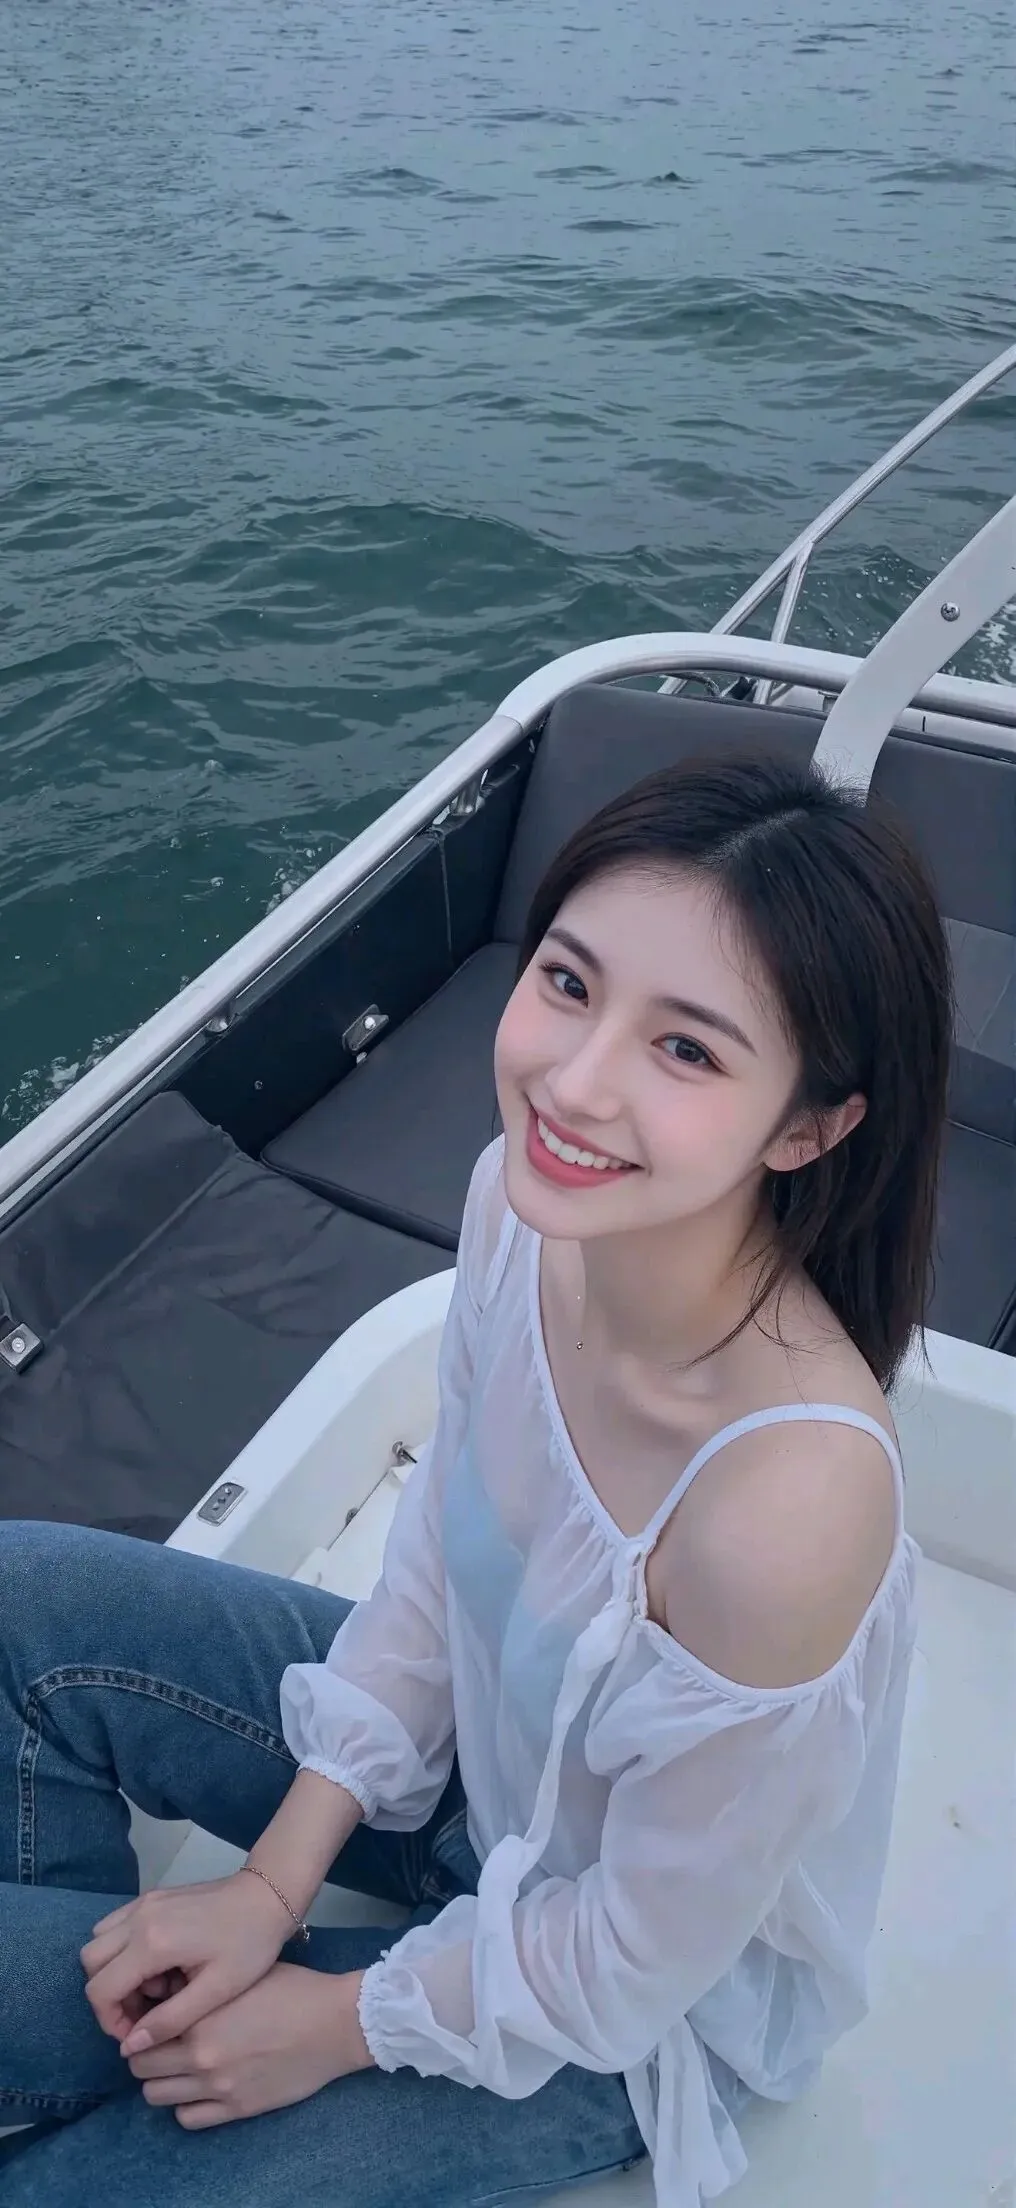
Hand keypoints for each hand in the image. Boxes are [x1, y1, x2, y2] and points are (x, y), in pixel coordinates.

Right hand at [81, 1874, 294, 2051]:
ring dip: (115, 1972)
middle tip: (146, 2013)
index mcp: (152, 1942)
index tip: (140, 2034)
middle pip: (91, 1964)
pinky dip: (123, 1952)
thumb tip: (130, 2047)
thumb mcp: (216, 1991)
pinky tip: (159, 1965)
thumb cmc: (249, 1945)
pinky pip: (116, 1926)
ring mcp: (143, 1903)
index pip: (100, 1990)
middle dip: (109, 1997)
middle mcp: (139, 1918)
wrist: (268, 1896)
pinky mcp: (151, 1897)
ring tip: (156, 1989)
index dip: (110, 2021)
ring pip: (99, 1943)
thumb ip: (170, 2020)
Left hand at [125, 1963, 370, 2127]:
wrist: (335, 2023)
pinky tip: (199, 2089)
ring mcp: (217, 2086)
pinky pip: (187, 2119)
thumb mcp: (240, 1976)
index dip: (144, 2027)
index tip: (152, 2023)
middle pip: (142, 2067)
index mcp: (200, 2017)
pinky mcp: (236, 2109)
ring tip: (178, 2068)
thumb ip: (201, 1991)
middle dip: (146, 2055)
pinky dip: (185, 2105)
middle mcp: (200, 2055)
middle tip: (161, 2045)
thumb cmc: (292, 1989)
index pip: (143, 2032)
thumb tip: (167, 1994)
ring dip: (161, 2081)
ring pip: (156, 2096)